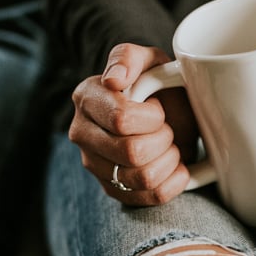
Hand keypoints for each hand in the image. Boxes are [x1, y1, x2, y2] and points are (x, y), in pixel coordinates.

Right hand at [68, 43, 198, 204]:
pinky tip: (173, 166)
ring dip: (170, 160)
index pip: (121, 119)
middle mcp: (81, 133)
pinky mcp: (112, 189)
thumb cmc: (159, 85)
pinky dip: (173, 181)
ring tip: (169, 146)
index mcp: (87, 97)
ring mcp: (94, 165)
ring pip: (142, 178)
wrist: (169, 114)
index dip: (153, 118)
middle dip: (163, 139)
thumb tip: (113, 79)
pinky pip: (150, 197)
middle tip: (167, 128)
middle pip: (132, 152)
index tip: (159, 109)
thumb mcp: (150, 60)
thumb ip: (129, 58)